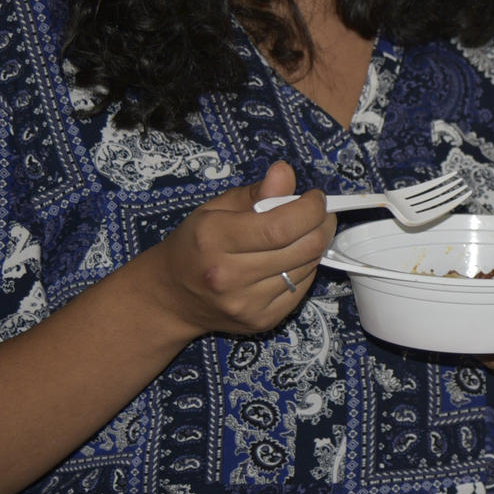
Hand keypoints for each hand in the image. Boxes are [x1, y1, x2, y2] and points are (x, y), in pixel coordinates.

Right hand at [145, 160, 335, 341]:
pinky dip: (305, 270)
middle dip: (322, 225)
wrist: (170, 297)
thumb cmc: (195, 245)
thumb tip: (285, 172)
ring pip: (307, 268)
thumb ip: (256, 192)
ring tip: (302, 235)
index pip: (281, 226)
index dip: (310, 209)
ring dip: (314, 247)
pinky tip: (292, 260)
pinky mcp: (260, 321)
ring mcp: (246, 304)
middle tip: (319, 214)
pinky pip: (302, 289)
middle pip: (302, 248)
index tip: (315, 198)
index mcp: (214, 238)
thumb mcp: (216, 208)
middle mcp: (228, 275)